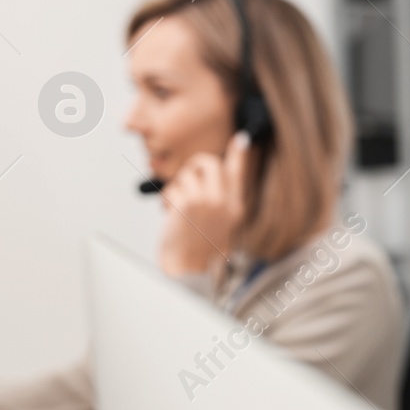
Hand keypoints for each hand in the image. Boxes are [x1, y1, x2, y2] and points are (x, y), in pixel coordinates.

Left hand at [158, 133, 249, 276]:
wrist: (188, 269)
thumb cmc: (199, 247)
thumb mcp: (220, 223)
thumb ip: (221, 198)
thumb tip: (216, 174)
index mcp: (235, 206)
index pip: (238, 173)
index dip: (239, 155)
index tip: (241, 140)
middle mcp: (224, 201)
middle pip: (208, 163)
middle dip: (194, 166)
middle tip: (188, 180)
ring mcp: (206, 202)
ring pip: (187, 174)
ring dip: (178, 187)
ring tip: (179, 206)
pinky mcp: (187, 204)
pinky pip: (172, 187)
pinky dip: (167, 199)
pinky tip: (170, 213)